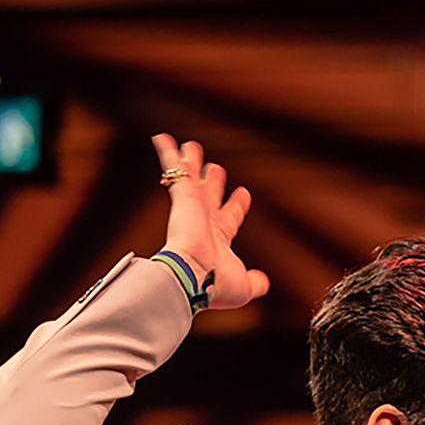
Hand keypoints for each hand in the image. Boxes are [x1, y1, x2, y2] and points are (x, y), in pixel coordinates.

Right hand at [149, 133, 269, 310]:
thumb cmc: (215, 285)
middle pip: (209, 194)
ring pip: (191, 178)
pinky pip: (174, 169)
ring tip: (190, 146)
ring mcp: (192, 207)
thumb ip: (254, 283)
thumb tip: (263, 282)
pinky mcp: (182, 197)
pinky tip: (161, 138)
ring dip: (190, 162)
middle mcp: (203, 220)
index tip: (243, 192)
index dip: (237, 204)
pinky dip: (168, 153)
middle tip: (215, 168)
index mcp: (218, 238)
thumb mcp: (244, 287)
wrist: (192, 277)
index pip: (229, 216)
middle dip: (212, 181)